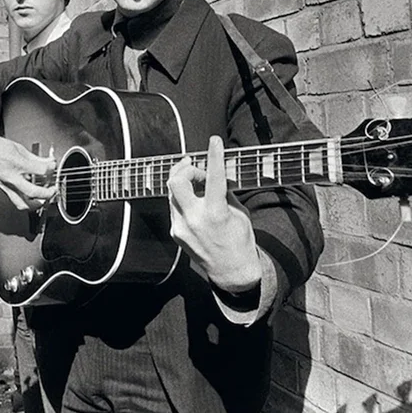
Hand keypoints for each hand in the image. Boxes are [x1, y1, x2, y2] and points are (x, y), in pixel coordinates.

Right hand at [0, 121, 55, 211]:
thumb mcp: (18, 148)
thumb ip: (35, 158)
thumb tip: (48, 162)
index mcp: (15, 163)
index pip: (40, 170)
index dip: (51, 169)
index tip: (52, 167)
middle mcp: (10, 177)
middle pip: (33, 192)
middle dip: (47, 193)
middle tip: (53, 189)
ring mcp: (5, 186)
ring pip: (22, 204)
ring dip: (36, 204)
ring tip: (43, 198)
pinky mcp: (1, 190)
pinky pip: (15, 200)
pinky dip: (25, 201)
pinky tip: (30, 195)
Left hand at [166, 135, 260, 291]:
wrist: (231, 271)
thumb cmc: (239, 240)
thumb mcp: (239, 212)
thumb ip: (225, 191)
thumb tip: (215, 172)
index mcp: (215, 214)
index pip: (213, 177)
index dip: (214, 155)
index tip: (214, 141)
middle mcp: (194, 220)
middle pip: (176, 181)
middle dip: (184, 168)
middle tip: (195, 166)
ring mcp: (181, 227)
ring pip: (173, 193)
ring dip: (184, 183)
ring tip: (198, 184)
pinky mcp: (175, 233)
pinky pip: (174, 207)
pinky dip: (184, 200)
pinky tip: (195, 203)